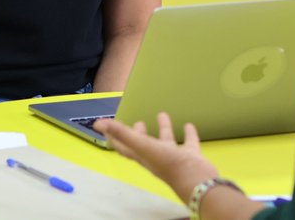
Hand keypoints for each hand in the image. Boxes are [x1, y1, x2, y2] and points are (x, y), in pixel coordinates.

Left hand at [95, 111, 219, 202]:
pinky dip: (188, 134)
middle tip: (138, 121)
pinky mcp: (190, 155)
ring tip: (162, 115)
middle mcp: (155, 157)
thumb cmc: (167, 163)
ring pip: (166, 142)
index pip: (124, 146)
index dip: (115, 137)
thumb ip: (122, 133)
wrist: (196, 179)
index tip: (110, 126)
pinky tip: (188, 125)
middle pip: (144, 145)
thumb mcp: (143, 145)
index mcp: (142, 156)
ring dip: (163, 129)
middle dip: (139, 133)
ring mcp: (173, 157)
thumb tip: (98, 124)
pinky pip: (188, 142)